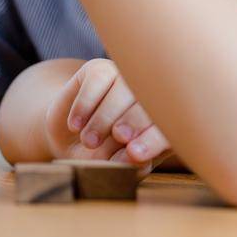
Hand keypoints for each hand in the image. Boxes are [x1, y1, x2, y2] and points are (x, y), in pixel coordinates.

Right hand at [44, 58, 171, 167]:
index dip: (154, 138)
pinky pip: (98, 79)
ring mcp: (125, 80)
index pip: (169, 127)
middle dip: (135, 121)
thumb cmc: (100, 156)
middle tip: (119, 137)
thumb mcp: (113, 167)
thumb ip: (128, 164)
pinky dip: (85, 104)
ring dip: (106, 117)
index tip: (134, 153)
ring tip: (90, 141)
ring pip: (123, 88)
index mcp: (162, 124)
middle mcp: (148, 97)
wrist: (67, 140)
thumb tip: (136, 158)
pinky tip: (75, 125)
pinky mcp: (100, 69)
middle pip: (150, 101)